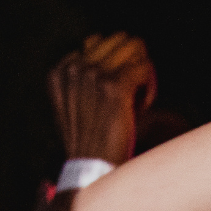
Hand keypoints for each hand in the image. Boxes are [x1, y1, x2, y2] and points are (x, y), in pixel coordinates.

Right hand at [49, 33, 154, 165]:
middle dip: (130, 65)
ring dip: (140, 73)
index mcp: (61, 71)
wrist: (92, 170)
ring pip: (134, 51)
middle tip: (132, 93)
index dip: (113, 67)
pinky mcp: (114, 86)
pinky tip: (142, 106)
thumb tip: (94, 40)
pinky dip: (149, 87)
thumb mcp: (75, 105)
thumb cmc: (89, 141)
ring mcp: (93, 75)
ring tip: (137, 98)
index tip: (114, 93)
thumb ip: (81, 76)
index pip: (98, 43)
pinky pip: (144, 68)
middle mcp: (74, 68)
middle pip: (118, 42)